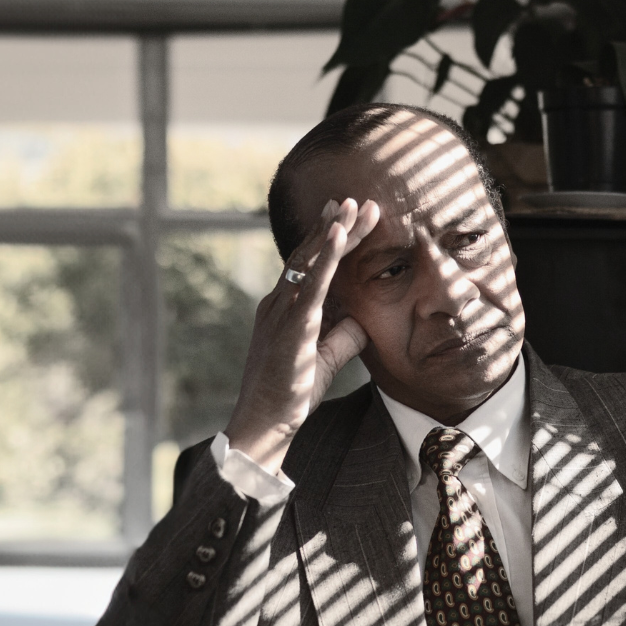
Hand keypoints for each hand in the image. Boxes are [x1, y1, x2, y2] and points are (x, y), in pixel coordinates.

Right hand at [225, 198, 381, 467]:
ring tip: (352, 206)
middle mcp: (278, 303)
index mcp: (283, 309)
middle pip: (310, 255)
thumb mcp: (323, 361)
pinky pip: (311, 283)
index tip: (351, 218)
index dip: (332, 241)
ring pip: (309, 260)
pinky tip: (338, 234)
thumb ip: (342, 339)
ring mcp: (280, 311)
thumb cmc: (290, 395)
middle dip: (335, 227)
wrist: (263, 424)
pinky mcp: (290, 324)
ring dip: (333, 231)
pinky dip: (325, 256)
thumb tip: (363, 323)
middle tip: (358, 201)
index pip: (310, 267)